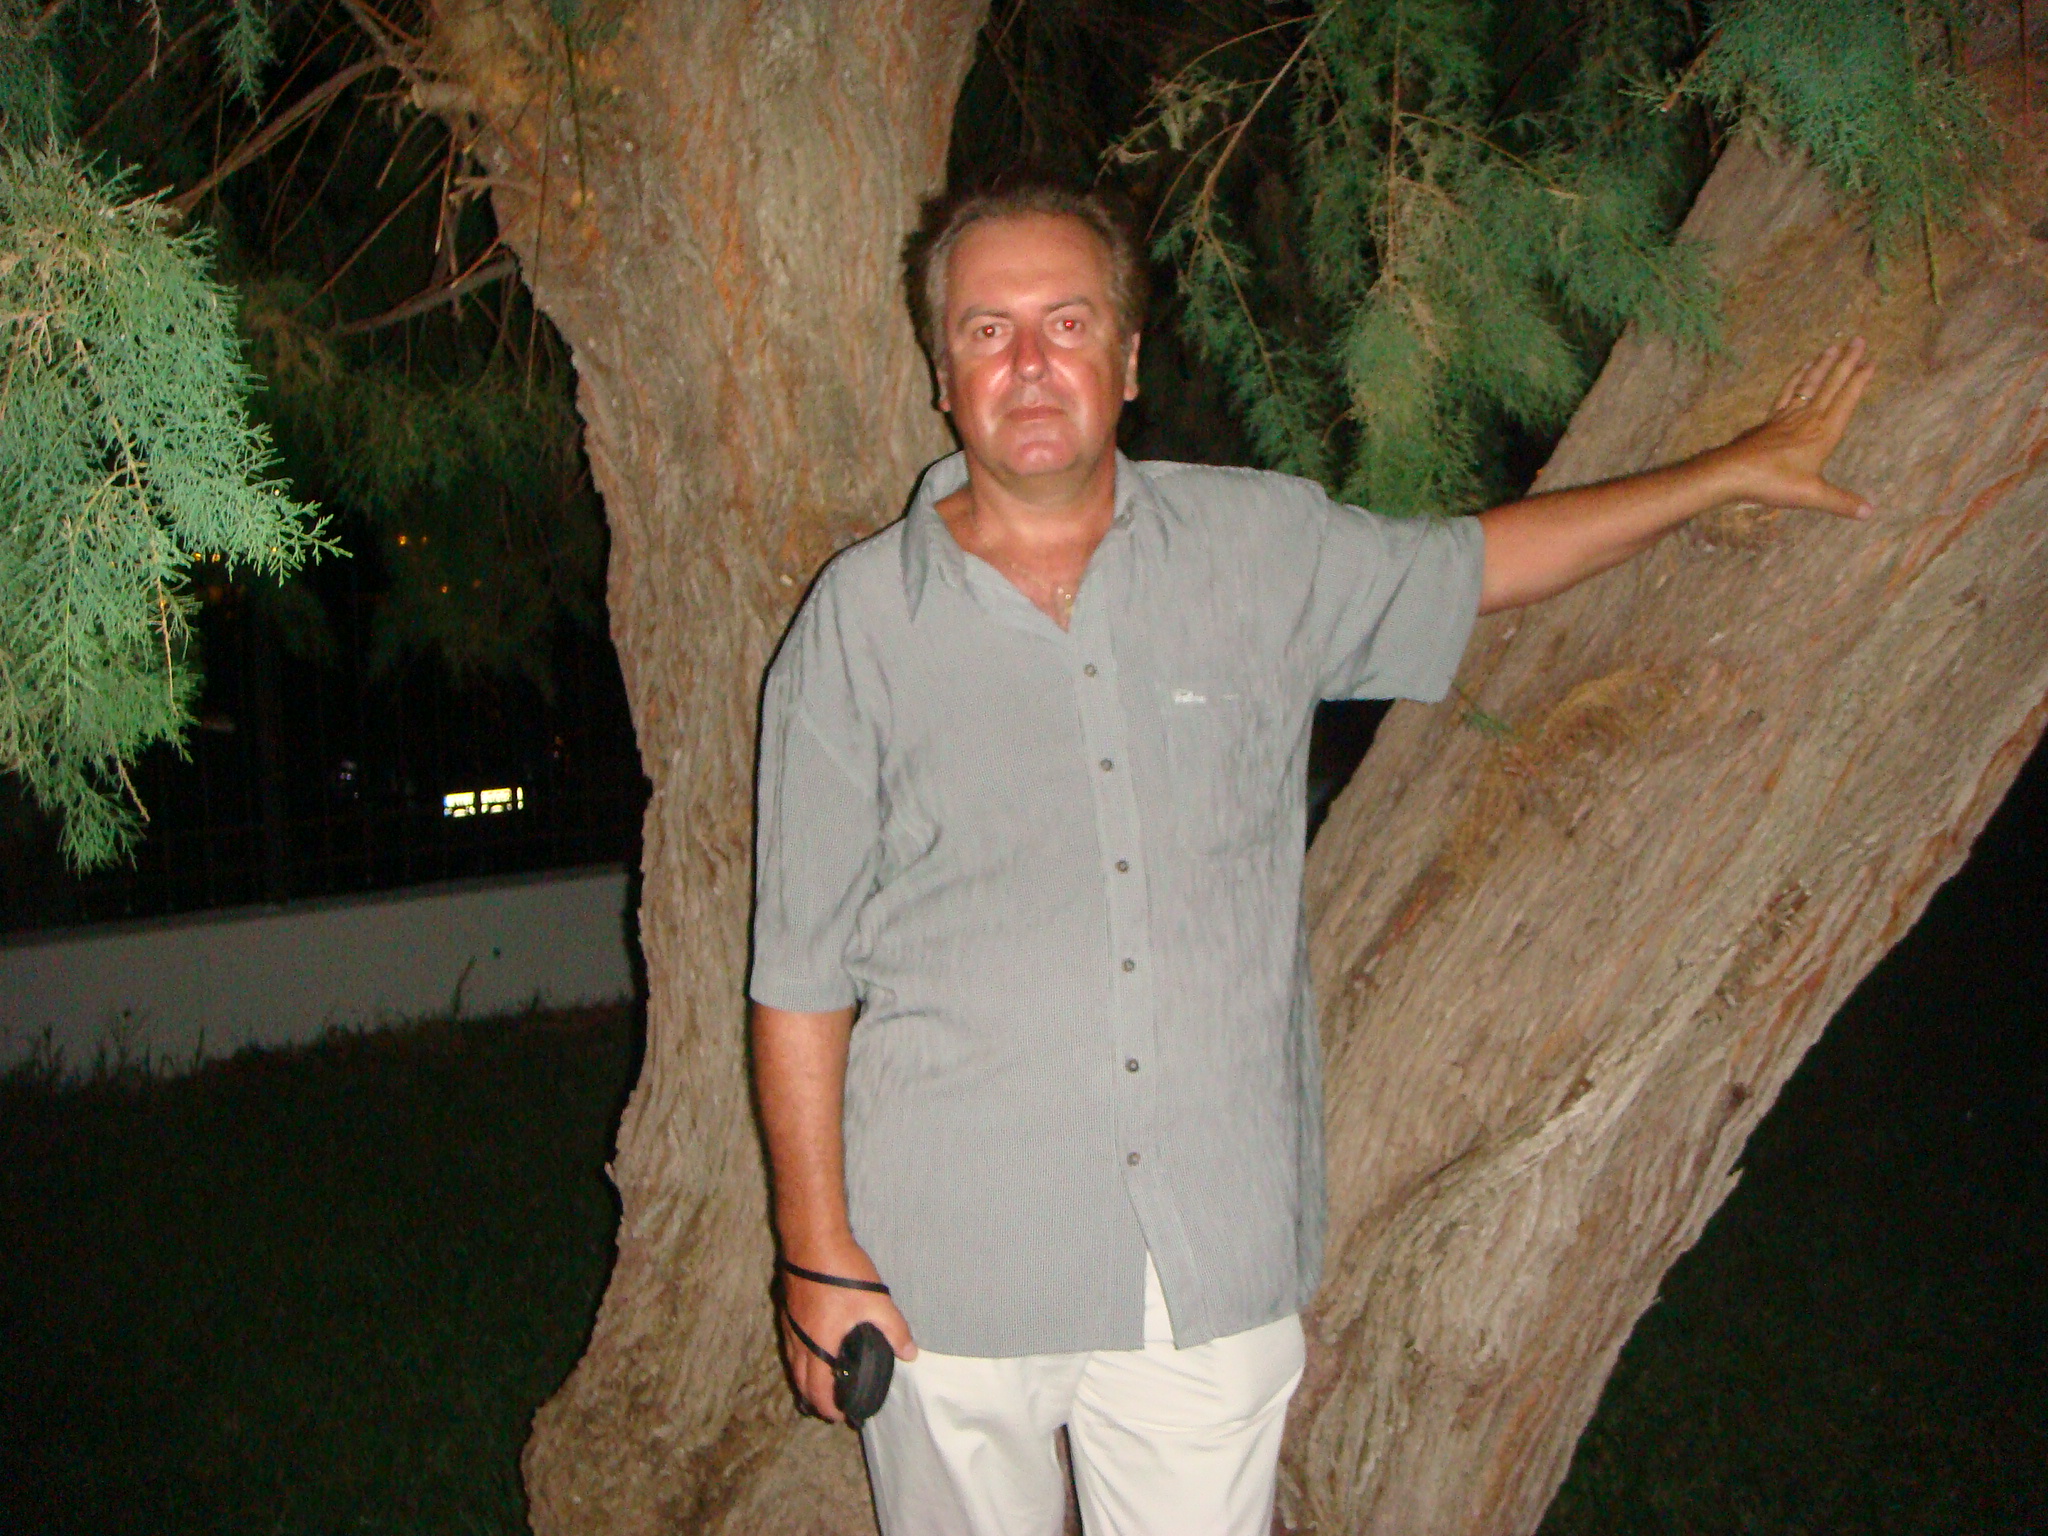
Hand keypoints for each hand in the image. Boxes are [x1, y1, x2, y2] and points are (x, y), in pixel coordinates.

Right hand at [775, 1241, 916, 1423]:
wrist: (812, 1240)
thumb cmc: (841, 1273)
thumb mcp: (875, 1301)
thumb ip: (894, 1330)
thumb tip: (910, 1353)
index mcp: (819, 1346)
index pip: (818, 1390)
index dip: (829, 1408)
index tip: (842, 1415)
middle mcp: (800, 1342)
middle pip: (801, 1383)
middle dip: (816, 1399)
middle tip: (833, 1405)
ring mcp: (791, 1326)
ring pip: (793, 1365)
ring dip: (807, 1380)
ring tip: (824, 1383)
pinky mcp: (788, 1311)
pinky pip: (792, 1346)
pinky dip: (801, 1359)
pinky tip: (813, 1350)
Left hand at [1706, 337, 1876, 518]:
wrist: (1732, 472)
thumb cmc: (1772, 482)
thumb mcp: (1811, 495)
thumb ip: (1841, 502)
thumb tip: (1870, 512)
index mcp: (1823, 432)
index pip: (1846, 400)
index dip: (1859, 380)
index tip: (1871, 361)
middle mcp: (1807, 419)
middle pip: (1830, 384)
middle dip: (1846, 362)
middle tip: (1859, 339)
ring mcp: (1787, 417)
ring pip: (1809, 383)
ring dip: (1823, 364)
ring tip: (1833, 346)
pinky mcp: (1771, 420)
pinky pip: (1787, 392)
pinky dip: (1797, 378)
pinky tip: (1801, 368)